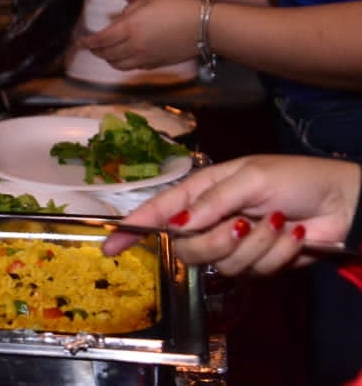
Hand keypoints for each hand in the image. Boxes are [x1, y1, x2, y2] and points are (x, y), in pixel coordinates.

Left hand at [83, 0, 200, 68]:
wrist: (204, 26)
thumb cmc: (177, 6)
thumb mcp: (149, 0)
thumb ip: (129, 12)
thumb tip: (119, 21)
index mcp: (130, 28)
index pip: (100, 40)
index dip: (88, 42)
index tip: (81, 41)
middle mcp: (135, 46)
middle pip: (107, 55)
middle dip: (96, 51)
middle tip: (91, 45)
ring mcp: (146, 58)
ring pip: (119, 65)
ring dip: (109, 59)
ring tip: (106, 52)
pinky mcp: (158, 64)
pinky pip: (134, 67)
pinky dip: (124, 63)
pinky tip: (126, 56)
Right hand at [102, 155, 361, 275]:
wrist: (343, 203)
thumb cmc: (294, 178)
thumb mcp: (248, 178)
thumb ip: (210, 202)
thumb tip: (177, 223)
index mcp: (202, 191)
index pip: (159, 212)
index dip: (133, 229)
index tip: (110, 246)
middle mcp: (212, 219)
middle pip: (189, 247)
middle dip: (217, 241)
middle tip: (243, 225)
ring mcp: (236, 244)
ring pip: (223, 262)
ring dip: (258, 244)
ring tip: (282, 222)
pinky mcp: (261, 264)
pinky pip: (256, 270)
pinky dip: (279, 252)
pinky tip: (296, 234)